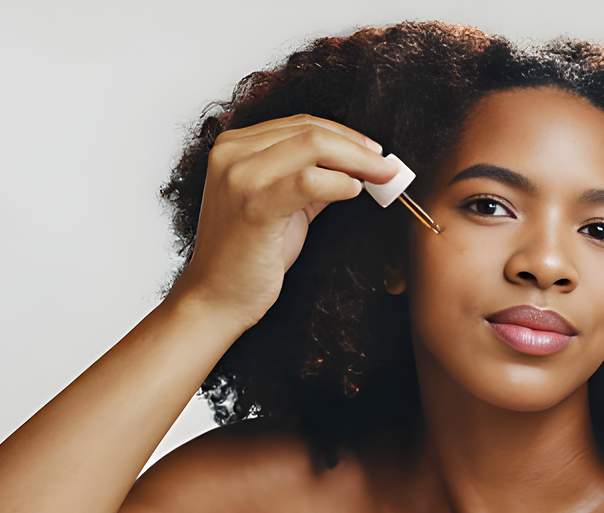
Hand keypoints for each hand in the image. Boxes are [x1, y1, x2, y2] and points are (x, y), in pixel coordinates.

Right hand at [169, 114, 397, 327]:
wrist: (216, 297)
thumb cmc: (247, 255)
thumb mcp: (280, 204)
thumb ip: (309, 179)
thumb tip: (354, 166)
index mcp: (234, 146)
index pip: (300, 124)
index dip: (345, 134)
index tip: (373, 152)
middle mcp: (232, 153)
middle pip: (311, 130)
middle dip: (358, 147)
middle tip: (387, 165)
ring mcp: (240, 175)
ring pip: (314, 146)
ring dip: (358, 162)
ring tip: (380, 178)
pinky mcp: (254, 204)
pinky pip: (310, 181)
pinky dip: (341, 184)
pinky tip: (353, 192)